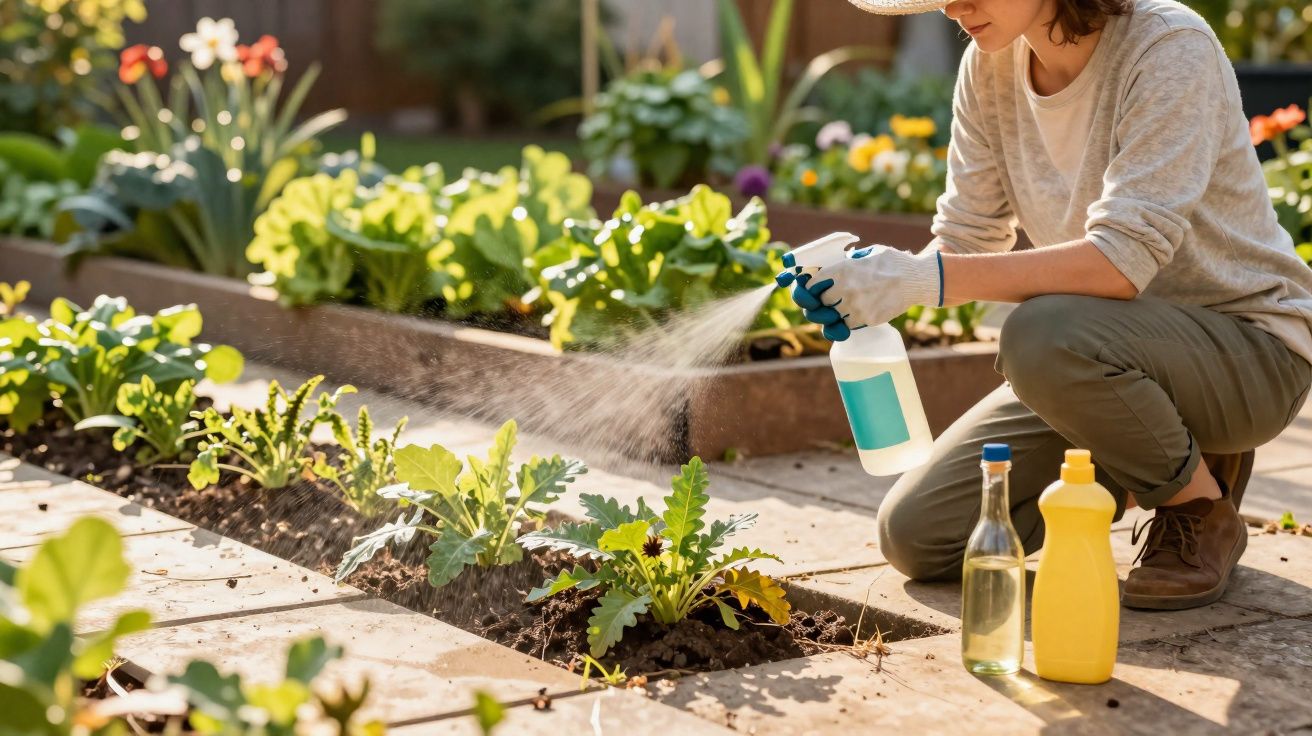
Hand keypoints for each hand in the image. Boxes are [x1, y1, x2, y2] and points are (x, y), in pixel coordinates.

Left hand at [777, 245, 940, 340]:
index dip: (805, 290)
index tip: (807, 292)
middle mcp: (844, 289)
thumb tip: (825, 269)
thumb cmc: (891, 263)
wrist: (916, 279)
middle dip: (817, 304)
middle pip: (817, 304)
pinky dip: (844, 324)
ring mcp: (855, 306)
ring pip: (829, 317)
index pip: (809, 285)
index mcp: (841, 270)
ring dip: (829, 315)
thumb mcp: (864, 255)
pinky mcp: (866, 319)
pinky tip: (849, 316)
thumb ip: (844, 263)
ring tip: (836, 310)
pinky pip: (845, 326)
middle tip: (821, 303)